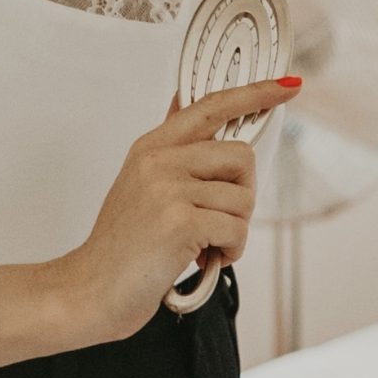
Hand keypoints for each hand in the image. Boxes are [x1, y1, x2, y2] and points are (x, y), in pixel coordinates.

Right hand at [61, 77, 301, 341]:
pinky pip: (237, 229)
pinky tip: (204, 258)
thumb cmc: (121, 247)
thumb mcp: (139, 185)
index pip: (211, 106)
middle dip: (243, 194)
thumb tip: (194, 112)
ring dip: (235, 230)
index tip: (287, 87)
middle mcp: (159, 161)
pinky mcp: (180, 221)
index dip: (254, 93)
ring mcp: (168, 189)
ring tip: (204, 244)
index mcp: (151, 147)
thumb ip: (173, 154)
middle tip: (220, 219)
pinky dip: (231, 251)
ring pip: (244, 198)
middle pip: (242, 156)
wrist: (90, 291)